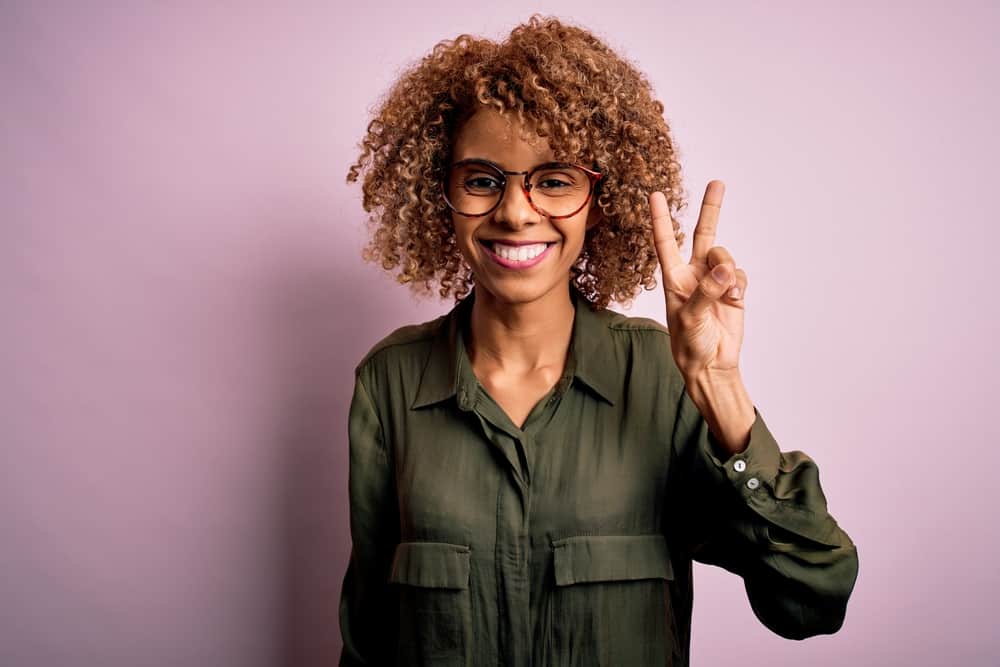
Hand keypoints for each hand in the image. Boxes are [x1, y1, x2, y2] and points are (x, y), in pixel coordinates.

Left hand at [650, 181, 747, 380]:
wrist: (712, 363)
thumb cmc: (690, 344)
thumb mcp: (689, 318)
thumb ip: (705, 291)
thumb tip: (723, 270)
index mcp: (674, 278)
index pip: (665, 242)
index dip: (660, 218)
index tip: (654, 194)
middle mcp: (694, 274)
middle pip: (704, 234)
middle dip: (711, 209)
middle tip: (717, 183)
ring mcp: (715, 280)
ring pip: (726, 256)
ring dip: (728, 272)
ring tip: (726, 296)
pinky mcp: (733, 289)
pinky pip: (739, 273)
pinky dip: (739, 285)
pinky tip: (734, 300)